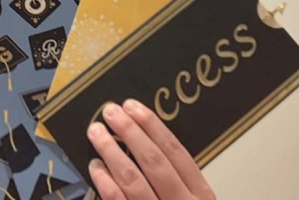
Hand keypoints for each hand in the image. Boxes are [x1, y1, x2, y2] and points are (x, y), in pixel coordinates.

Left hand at [86, 100, 214, 199]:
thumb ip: (176, 179)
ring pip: (134, 181)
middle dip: (130, 133)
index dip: (153, 127)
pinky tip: (96, 167)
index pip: (177, 153)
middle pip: (155, 162)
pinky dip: (106, 184)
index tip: (134, 107)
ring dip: (112, 153)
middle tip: (110, 112)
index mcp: (202, 198)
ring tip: (97, 133)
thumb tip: (145, 140)